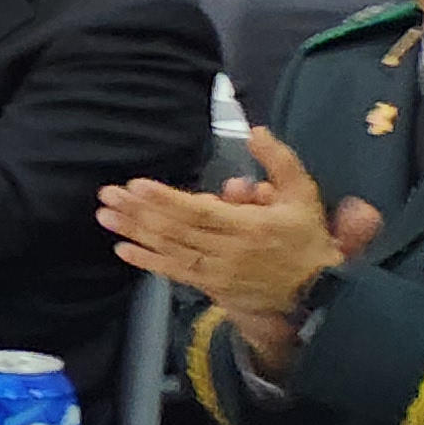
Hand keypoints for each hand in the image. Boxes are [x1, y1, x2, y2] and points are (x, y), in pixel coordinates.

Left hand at [95, 128, 379, 372]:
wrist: (318, 293)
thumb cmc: (306, 238)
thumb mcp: (303, 195)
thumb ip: (280, 162)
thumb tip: (255, 131)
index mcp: (250, 226)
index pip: (201, 212)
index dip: (167, 199)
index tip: (137, 185)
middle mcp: (228, 250)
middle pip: (177, 229)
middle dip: (139, 212)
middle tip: (107, 195)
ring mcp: (217, 271)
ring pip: (170, 249)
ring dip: (135, 232)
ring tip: (105, 216)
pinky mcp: (211, 286)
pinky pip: (175, 273)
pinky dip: (147, 262)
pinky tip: (122, 249)